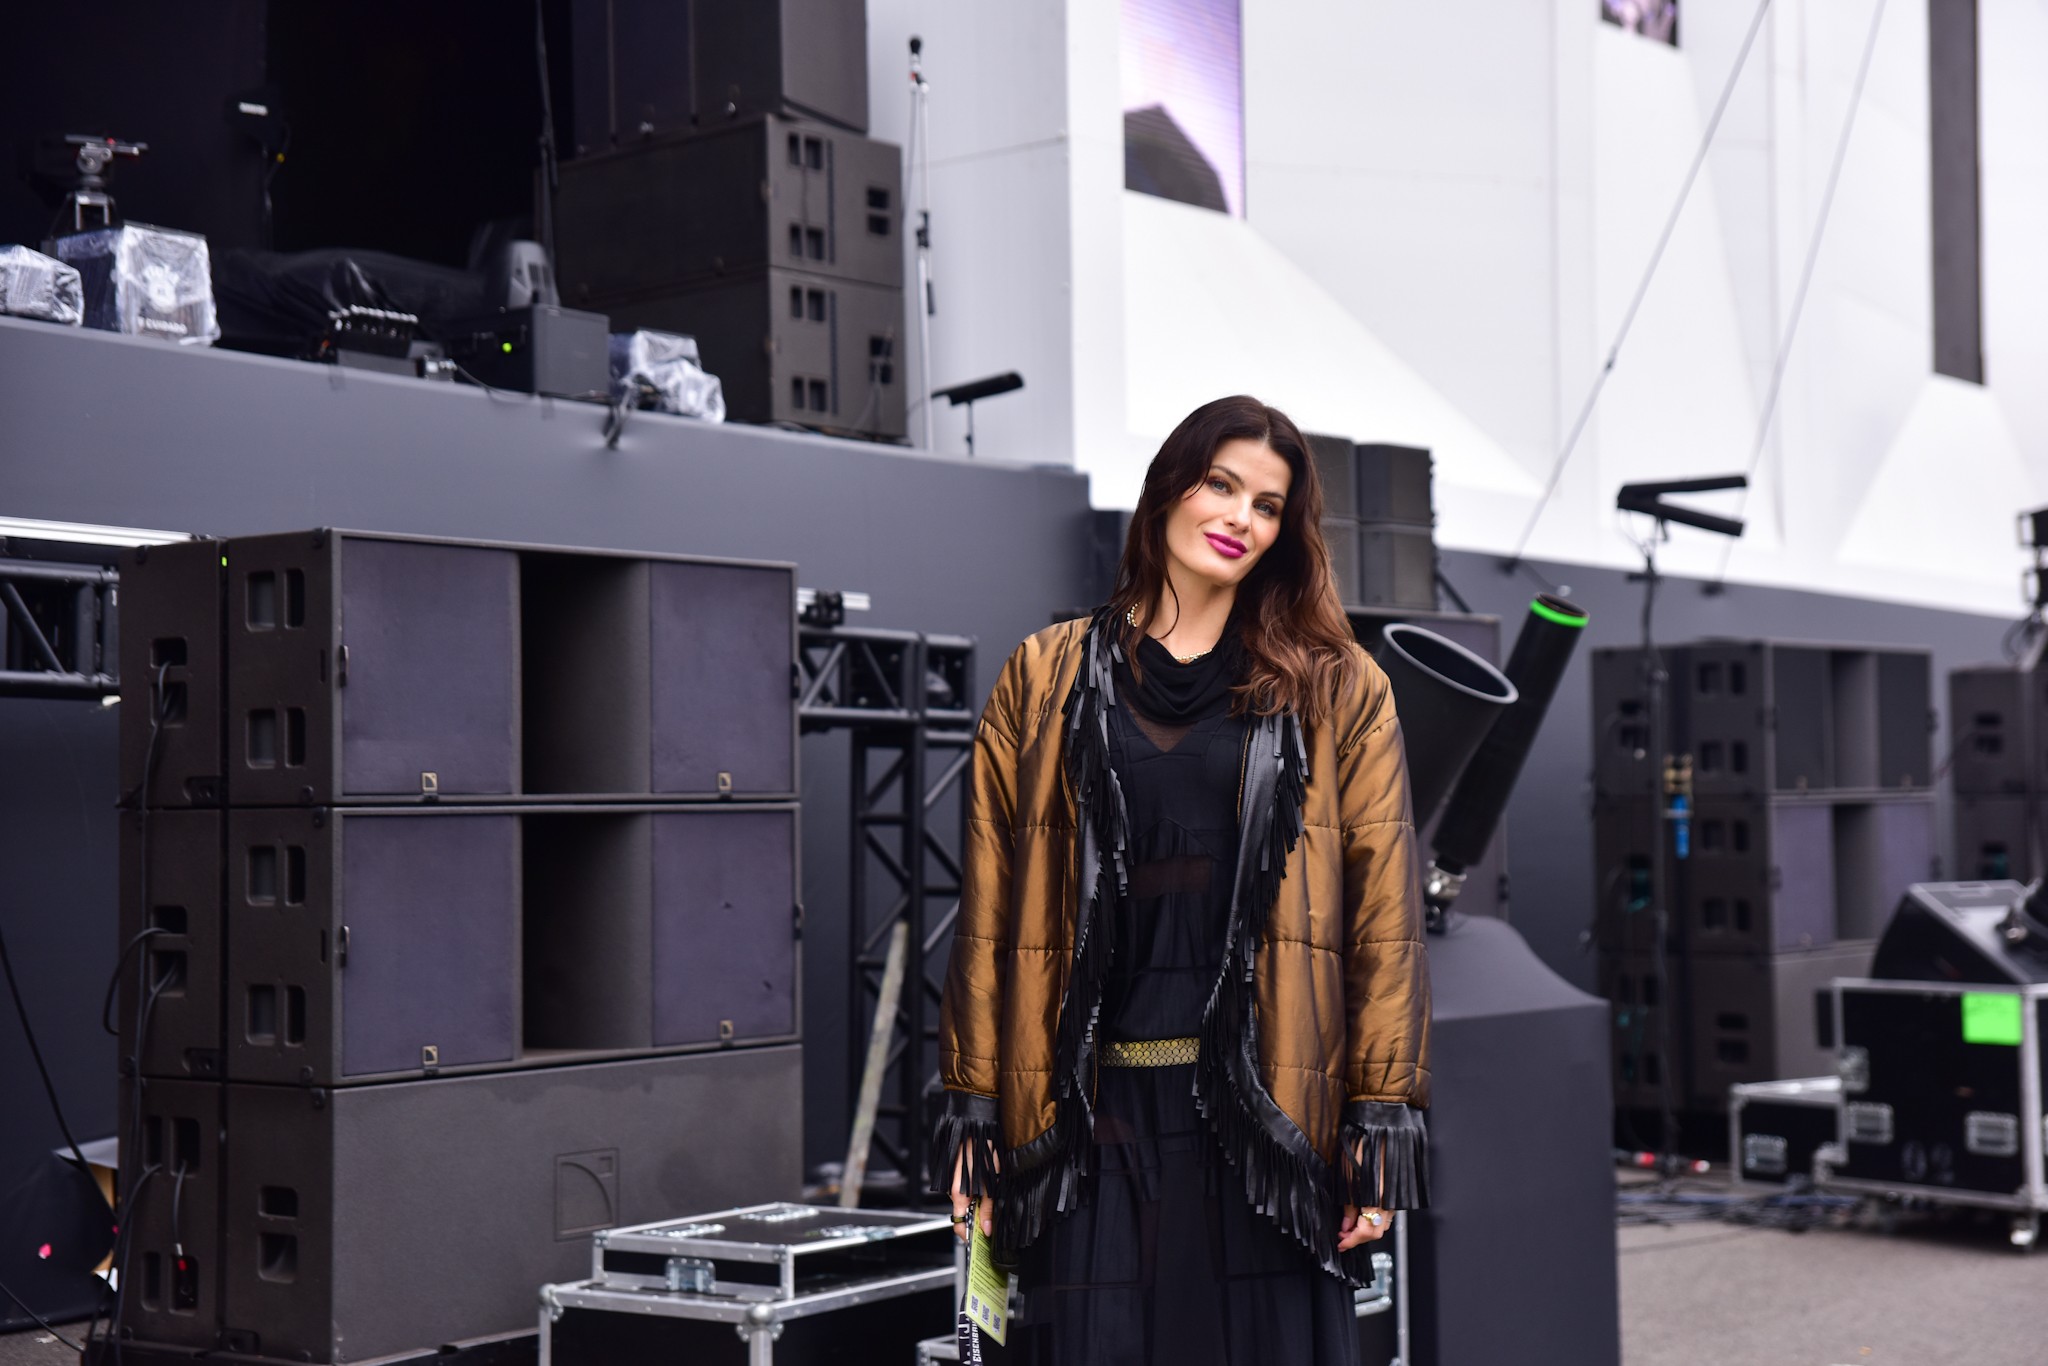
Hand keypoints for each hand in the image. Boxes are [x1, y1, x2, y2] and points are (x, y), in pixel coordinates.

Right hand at [950, 1147, 997, 1243]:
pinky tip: (980, 1183)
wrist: (974, 1129)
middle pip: (961, 1214)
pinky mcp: (953, 1177)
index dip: (968, 1235)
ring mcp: (951, 1183)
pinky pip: (961, 1192)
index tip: (978, 1239)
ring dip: (973, 1203)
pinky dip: (970, 1192)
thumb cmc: (982, 1151)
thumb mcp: (992, 1184)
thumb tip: (987, 1229)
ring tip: (987, 1192)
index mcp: (959, 1195)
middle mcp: (951, 1190)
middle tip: (989, 1216)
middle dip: (975, 1218)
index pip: (959, 1225)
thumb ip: (988, 1208)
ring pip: (962, 1203)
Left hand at [1337, 1134, 1388, 1249]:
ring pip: (1384, 1223)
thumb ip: (1348, 1204)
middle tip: (1343, 1234)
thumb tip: (1345, 1224)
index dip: (1351, 1241)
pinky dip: (1376, 1216)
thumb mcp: (1347, 1175)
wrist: (1384, 1124)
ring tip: (1351, 1223)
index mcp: (1378, 1199)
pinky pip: (1390, 1211)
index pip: (1366, 1233)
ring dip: (1368, 1227)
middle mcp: (1392, 1201)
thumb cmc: (1364, 1144)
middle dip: (1359, 1237)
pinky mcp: (1400, 1189)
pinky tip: (1364, 1211)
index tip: (1340, 1243)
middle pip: (1377, 1232)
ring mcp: (1398, 1196)